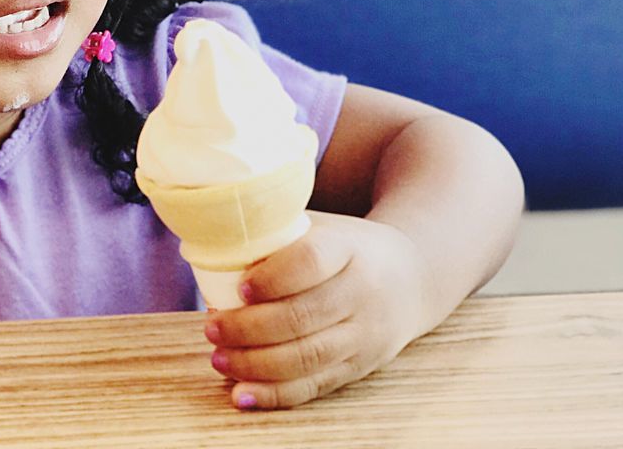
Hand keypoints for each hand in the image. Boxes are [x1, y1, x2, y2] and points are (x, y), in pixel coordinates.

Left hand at [203, 210, 433, 409]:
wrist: (411, 278)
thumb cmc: (346, 248)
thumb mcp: (321, 228)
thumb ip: (276, 235)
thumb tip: (211, 245)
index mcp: (349, 249)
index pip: (311, 261)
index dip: (273, 277)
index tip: (240, 287)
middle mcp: (362, 293)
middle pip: (303, 316)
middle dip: (250, 328)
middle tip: (212, 328)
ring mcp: (364, 335)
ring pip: (307, 357)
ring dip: (256, 364)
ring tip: (218, 358)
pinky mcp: (360, 367)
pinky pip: (315, 385)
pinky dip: (276, 393)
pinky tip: (242, 393)